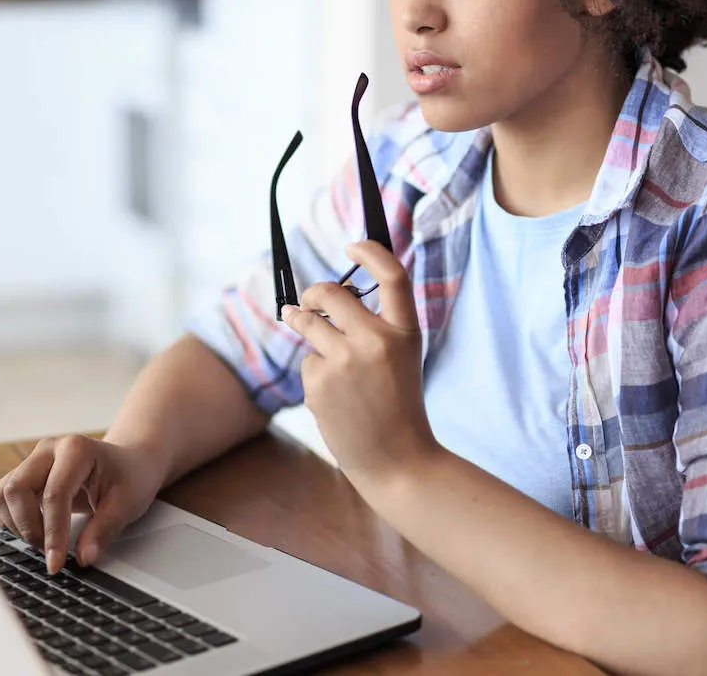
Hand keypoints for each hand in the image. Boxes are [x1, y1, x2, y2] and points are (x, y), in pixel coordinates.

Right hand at [0, 435, 163, 573]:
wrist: (128, 462)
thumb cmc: (130, 478)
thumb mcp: (128, 504)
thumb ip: (104, 530)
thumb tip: (83, 558)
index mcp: (76, 449)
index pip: (54, 495)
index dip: (52, 534)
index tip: (55, 564)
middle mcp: (48, 450)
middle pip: (16, 489)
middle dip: (29, 528)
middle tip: (50, 552)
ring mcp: (32, 460)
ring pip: (1, 493)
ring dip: (15, 524)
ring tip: (42, 539)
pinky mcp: (23, 473)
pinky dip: (7, 517)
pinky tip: (31, 527)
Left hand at [281, 240, 441, 490]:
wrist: (397, 460)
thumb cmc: (398, 404)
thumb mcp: (401, 357)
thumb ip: (375, 326)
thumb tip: (327, 296)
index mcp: (405, 332)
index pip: (392, 275)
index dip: (370, 252)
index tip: (352, 246)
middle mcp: (376, 340)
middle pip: (330, 293)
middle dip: (313, 293)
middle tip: (308, 301)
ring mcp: (346, 361)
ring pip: (308, 323)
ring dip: (301, 322)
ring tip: (302, 326)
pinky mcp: (320, 382)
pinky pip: (308, 361)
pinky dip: (315, 373)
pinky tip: (334, 396)